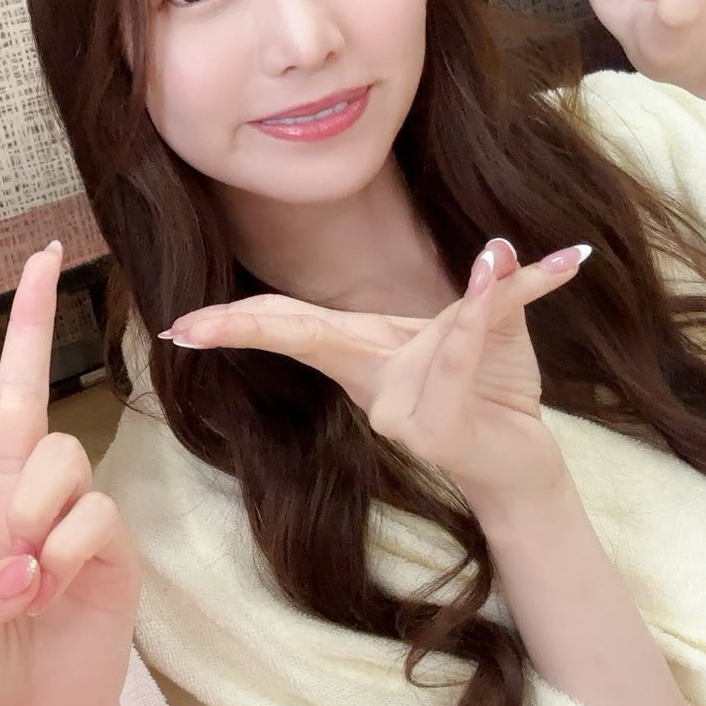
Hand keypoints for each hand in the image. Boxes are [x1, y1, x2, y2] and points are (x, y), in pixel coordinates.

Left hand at [0, 244, 138, 705]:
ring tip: (32, 575)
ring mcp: (64, 509)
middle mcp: (10, 491)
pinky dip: (67, 557)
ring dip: (36, 514)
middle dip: (32, 318)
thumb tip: (22, 556)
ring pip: (55, 454)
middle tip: (44, 252)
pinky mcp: (111, 538)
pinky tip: (62, 592)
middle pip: (18, 388)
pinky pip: (89, 515)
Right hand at [164, 238, 588, 505]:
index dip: (236, 320)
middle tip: (185, 327)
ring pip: (406, 338)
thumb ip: (493, 286)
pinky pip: (449, 362)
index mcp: (364, 351)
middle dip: (242, 328)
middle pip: (300, 337)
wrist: (524, 461)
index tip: (180, 325)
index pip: (292, 324)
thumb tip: (500, 244)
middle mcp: (369, 382)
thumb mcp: (495, 325)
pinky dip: (472, 321)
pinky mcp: (433, 430)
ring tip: (479, 257)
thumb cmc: (493, 390)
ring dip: (451, 303)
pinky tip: (488, 270)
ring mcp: (394, 411)